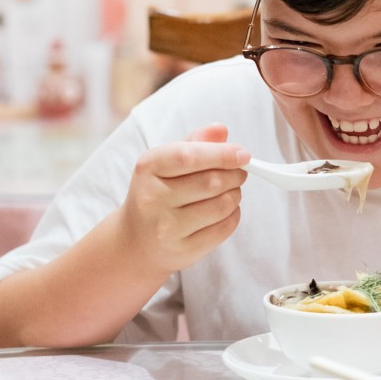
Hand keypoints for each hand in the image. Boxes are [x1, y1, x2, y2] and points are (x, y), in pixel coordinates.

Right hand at [118, 123, 249, 274]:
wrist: (136, 241)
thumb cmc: (157, 192)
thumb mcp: (166, 162)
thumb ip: (195, 142)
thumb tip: (221, 130)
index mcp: (148, 168)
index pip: (189, 156)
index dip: (222, 154)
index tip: (244, 154)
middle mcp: (153, 198)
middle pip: (211, 182)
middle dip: (235, 174)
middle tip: (240, 172)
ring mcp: (166, 227)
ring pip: (222, 205)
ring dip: (236, 194)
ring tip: (232, 190)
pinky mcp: (183, 250)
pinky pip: (224, 228)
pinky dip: (233, 215)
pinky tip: (226, 210)